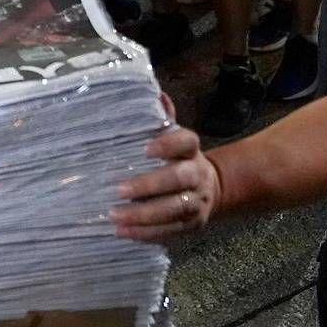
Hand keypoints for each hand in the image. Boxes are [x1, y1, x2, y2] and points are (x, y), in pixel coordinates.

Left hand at [111, 122, 221, 241]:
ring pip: (174, 209)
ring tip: (115, 216)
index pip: (186, 142)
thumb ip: (162, 119)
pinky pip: (171, 230)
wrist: (211, 189)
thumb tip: (155, 93)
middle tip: (119, 190)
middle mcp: (197, 175)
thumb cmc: (177, 159)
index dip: (168, 144)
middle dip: (149, 185)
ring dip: (144, 215)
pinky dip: (147, 233)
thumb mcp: (172, 138)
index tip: (146, 148)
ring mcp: (197, 202)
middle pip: (179, 178)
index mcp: (191, 150)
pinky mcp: (192, 224)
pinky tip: (123, 232)